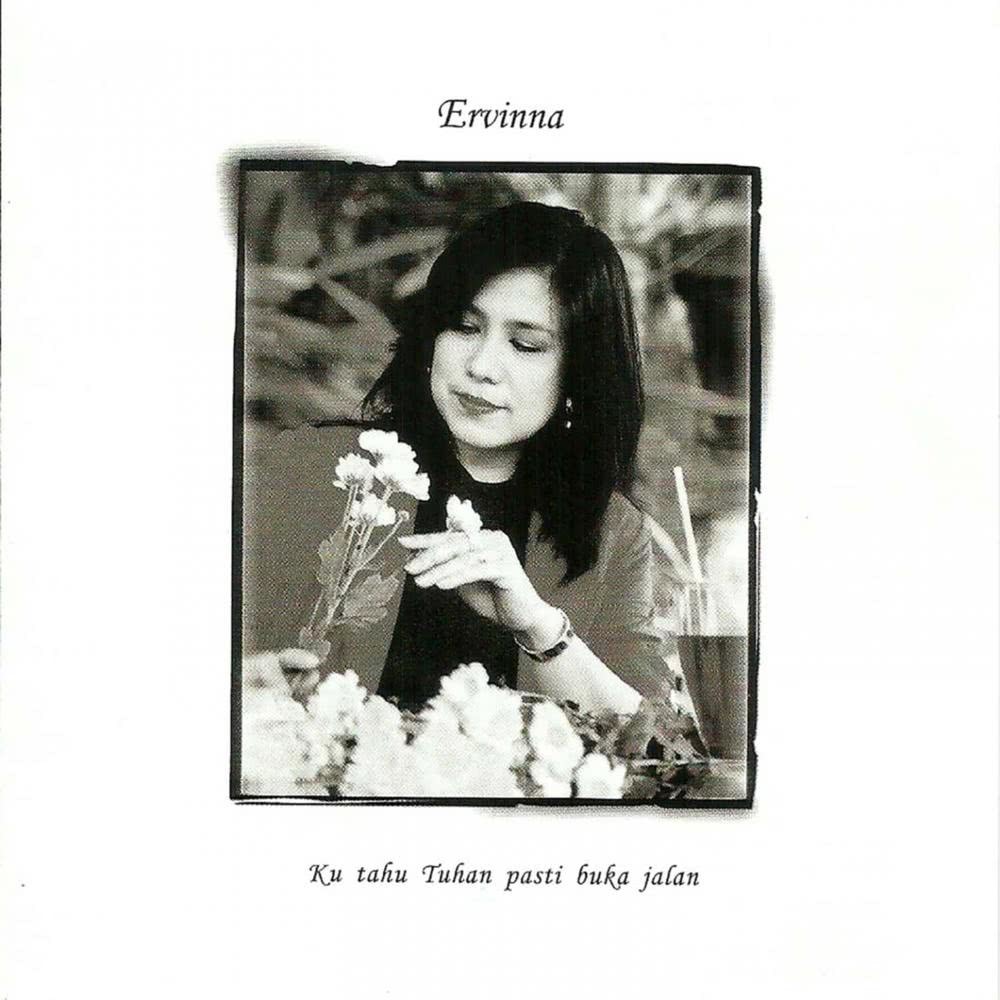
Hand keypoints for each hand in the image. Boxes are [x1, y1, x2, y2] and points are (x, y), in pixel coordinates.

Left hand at [398, 529, 561, 644]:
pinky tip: (440, 584)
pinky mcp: (508, 568)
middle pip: (455, 544)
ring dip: (439, 570)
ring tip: (420, 581)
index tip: (404, 543)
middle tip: (409, 567)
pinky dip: (457, 577)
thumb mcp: (462, 579)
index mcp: (482, 537)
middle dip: (429, 556)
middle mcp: (493, 539)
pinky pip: (477, 570)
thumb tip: (415, 559)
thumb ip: (446, 567)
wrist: (521, 617)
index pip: (450, 537)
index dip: (426, 540)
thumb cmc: (492, 597)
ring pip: (463, 558)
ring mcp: (502, 552)